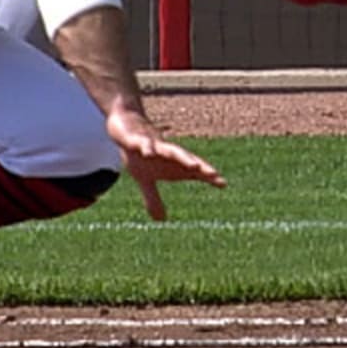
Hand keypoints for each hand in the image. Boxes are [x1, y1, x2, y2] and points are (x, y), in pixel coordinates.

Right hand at [107, 107, 226, 220]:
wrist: (123, 127)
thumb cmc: (139, 153)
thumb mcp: (144, 179)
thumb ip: (153, 198)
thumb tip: (161, 220)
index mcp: (171, 162)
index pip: (192, 169)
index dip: (207, 176)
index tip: (223, 184)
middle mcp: (166, 152)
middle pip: (187, 159)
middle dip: (201, 166)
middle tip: (214, 174)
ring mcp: (153, 144)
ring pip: (170, 150)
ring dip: (182, 157)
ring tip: (194, 166)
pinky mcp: (137, 139)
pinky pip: (143, 144)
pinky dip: (147, 147)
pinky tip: (149, 153)